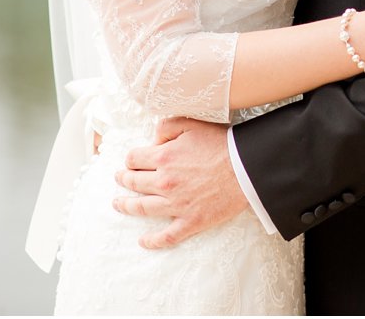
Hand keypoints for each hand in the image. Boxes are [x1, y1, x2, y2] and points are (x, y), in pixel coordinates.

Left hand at [113, 117, 247, 249]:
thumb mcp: (191, 123)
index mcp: (163, 157)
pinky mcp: (190, 221)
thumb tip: (152, 139)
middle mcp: (164, 182)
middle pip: (133, 182)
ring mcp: (176, 204)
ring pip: (142, 208)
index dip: (130, 158)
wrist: (246, 168)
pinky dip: (152, 241)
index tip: (131, 160)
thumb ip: (166, 127)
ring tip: (118, 204)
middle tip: (119, 179)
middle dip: (123, 179)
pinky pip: (167, 236)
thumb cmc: (221, 144)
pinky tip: (143, 241)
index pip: (133, 159)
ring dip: (126, 206)